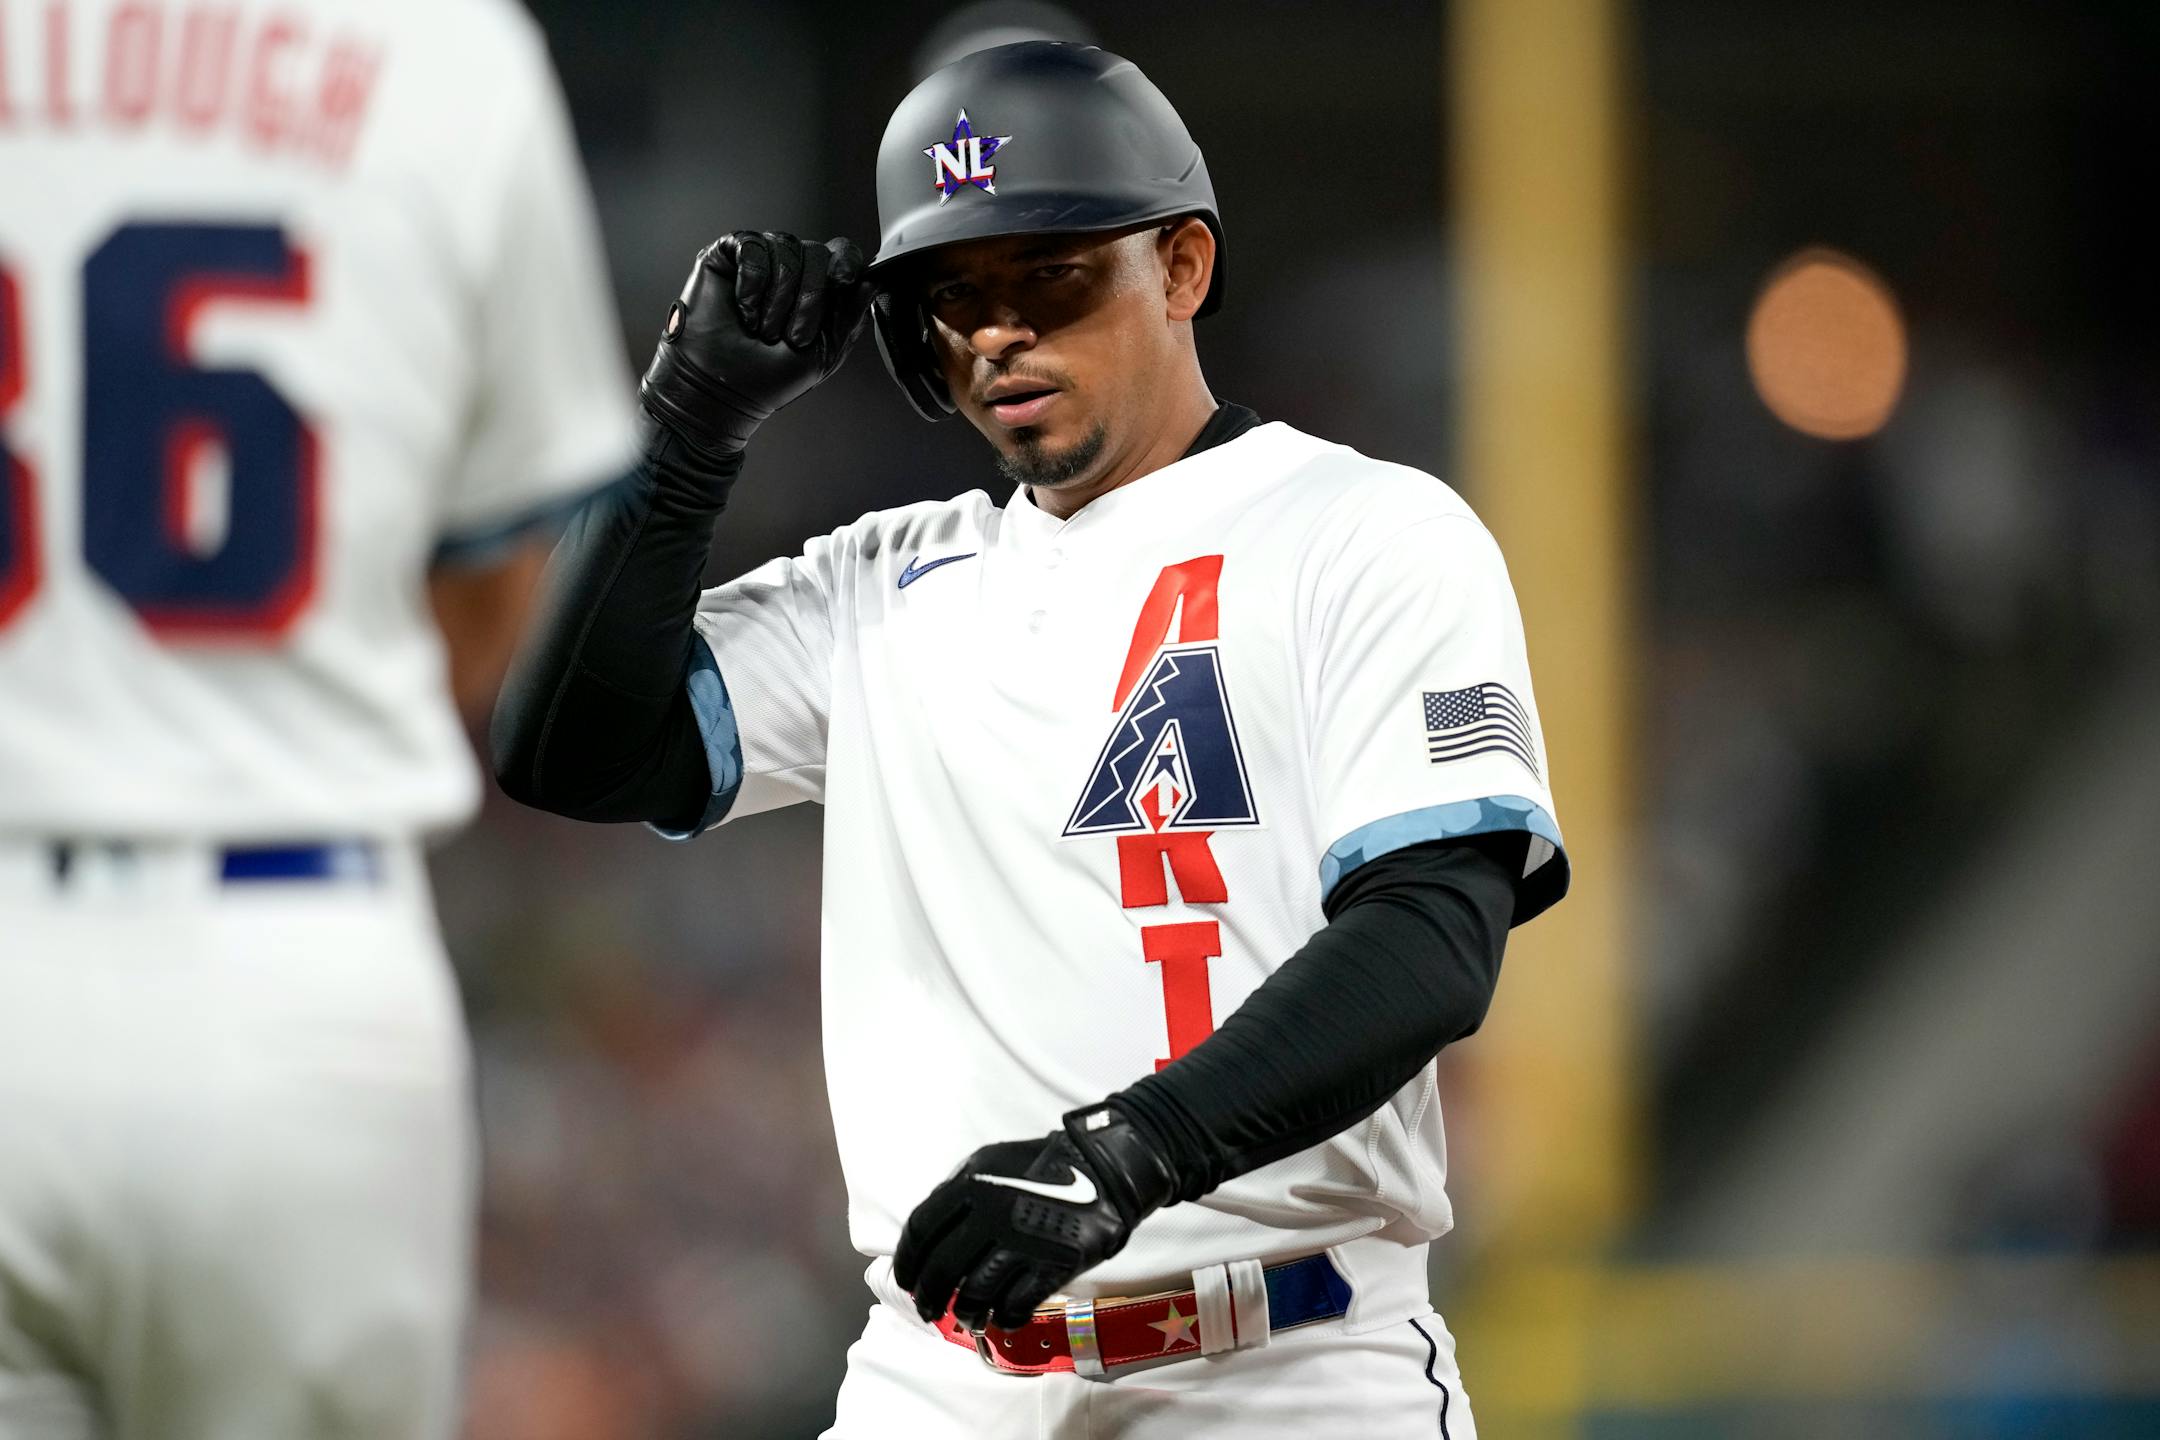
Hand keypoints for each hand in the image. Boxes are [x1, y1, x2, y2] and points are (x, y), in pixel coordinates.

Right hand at [639, 231, 872, 453]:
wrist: (719, 389)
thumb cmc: (768, 378)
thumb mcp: (824, 352)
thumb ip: (849, 316)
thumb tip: (873, 280)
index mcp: (818, 289)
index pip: (842, 253)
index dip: (848, 260)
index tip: (844, 281)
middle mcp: (791, 268)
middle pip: (817, 251)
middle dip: (810, 296)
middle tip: (791, 336)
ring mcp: (760, 259)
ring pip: (785, 247)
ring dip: (779, 296)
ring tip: (763, 330)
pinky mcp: (727, 255)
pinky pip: (751, 246)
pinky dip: (752, 281)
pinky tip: (745, 310)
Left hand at [894, 1106, 1178, 1330]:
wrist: (1102, 1169)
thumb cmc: (1041, 1165)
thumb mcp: (987, 1162)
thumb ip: (956, 1193)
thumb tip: (931, 1234)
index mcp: (969, 1185)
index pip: (921, 1232)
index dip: (907, 1262)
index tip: (907, 1281)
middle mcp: (989, 1216)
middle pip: (942, 1270)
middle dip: (929, 1297)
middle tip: (929, 1310)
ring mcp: (1020, 1244)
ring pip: (976, 1294)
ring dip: (966, 1313)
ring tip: (968, 1318)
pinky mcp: (1050, 1266)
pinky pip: (1016, 1305)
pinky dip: (1004, 1317)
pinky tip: (1003, 1317)